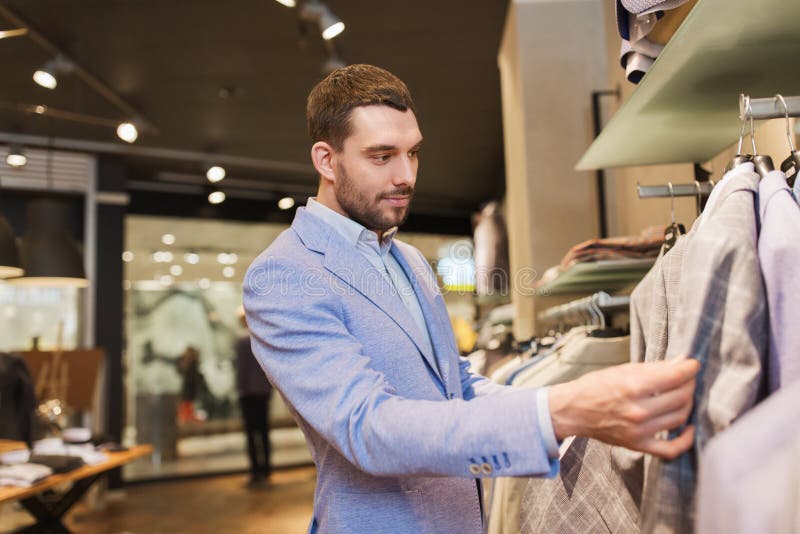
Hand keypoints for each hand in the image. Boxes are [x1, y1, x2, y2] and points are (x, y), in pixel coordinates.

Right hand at [548, 358, 699, 459]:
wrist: (573, 410)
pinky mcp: (638, 445)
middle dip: (689, 384)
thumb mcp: (622, 370)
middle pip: (681, 397)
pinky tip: (689, 427)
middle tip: (687, 378)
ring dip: (687, 404)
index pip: (674, 377)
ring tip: (683, 395)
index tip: (693, 364)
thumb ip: (654, 368)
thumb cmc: (595, 387)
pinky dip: (685, 440)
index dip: (690, 369)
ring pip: (680, 418)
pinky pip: (671, 449)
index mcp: (632, 387)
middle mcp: (637, 411)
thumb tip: (681, 362)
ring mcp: (639, 431)